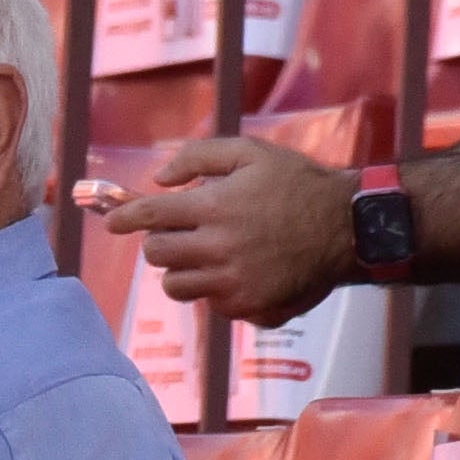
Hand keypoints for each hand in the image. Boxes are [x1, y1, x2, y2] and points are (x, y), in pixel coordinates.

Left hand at [91, 132, 358, 326]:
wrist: (348, 227)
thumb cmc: (297, 183)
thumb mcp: (250, 152)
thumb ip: (199, 156)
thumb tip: (160, 178)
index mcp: (214, 207)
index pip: (149, 216)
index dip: (123, 218)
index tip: (112, 222)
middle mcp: (219, 248)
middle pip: (157, 255)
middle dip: (160, 242)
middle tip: (179, 232)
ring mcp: (233, 283)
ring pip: (176, 285)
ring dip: (183, 269)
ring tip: (208, 253)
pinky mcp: (250, 308)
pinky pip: (211, 304)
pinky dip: (215, 289)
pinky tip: (239, 270)